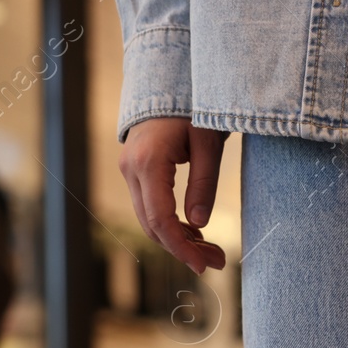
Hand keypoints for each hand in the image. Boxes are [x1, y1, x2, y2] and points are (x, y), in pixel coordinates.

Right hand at [118, 117, 227, 274]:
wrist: (169, 82)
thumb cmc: (193, 108)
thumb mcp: (208, 145)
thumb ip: (204, 184)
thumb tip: (199, 224)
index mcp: (148, 163)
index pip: (160, 219)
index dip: (181, 247)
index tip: (204, 266)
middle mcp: (131, 169)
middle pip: (152, 224)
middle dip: (184, 248)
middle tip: (218, 262)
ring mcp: (129, 170)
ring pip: (150, 218)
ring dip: (179, 239)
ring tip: (213, 252)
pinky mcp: (136, 171)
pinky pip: (150, 206)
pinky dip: (172, 224)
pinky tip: (197, 233)